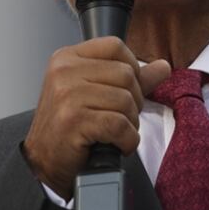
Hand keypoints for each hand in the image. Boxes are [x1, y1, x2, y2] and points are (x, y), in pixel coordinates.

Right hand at [22, 36, 171, 198]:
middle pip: (126, 74)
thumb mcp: (96, 93)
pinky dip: (127, 140)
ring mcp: (67, 94)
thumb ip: (131, 78)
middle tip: (118, 118)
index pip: (116, 46)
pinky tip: (116, 144)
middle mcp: (64, 71)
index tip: (124, 89)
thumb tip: (163, 66)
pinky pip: (120, 124)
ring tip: (114, 132)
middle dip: (133, 101)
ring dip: (130, 123)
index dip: (131, 68)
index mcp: (67, 58)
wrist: (44, 163)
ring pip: (126, 100)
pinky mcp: (73, 119)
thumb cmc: (69, 127)